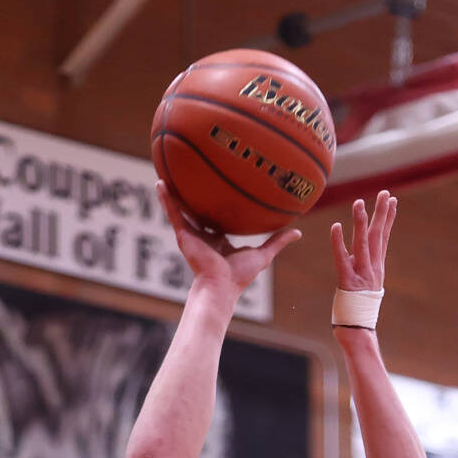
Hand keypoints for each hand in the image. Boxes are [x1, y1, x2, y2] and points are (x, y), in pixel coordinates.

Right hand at [158, 182, 300, 299]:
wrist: (221, 287)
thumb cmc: (239, 276)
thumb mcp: (263, 254)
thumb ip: (278, 241)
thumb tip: (298, 232)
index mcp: (219, 240)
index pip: (218, 219)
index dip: (219, 205)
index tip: (221, 190)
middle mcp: (204, 235)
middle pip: (199, 210)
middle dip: (196, 195)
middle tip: (194, 174)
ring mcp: (192, 234)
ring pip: (182, 208)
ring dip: (175, 192)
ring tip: (168, 171)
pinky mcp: (183, 235)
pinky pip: (173, 213)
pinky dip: (166, 199)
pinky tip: (159, 182)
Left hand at [330, 191, 395, 320]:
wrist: (358, 332)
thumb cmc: (359, 312)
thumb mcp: (367, 288)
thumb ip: (365, 271)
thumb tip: (363, 259)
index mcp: (377, 269)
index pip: (383, 238)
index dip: (388, 218)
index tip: (392, 200)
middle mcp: (372, 269)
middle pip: (378, 236)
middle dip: (381, 213)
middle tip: (384, 193)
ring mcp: (361, 276)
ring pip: (362, 244)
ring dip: (361, 222)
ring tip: (360, 202)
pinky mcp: (347, 283)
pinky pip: (341, 259)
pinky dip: (338, 242)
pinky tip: (335, 226)